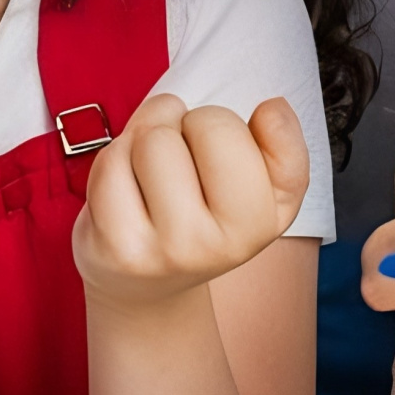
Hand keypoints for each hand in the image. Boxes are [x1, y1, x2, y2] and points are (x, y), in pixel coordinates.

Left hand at [73, 94, 309, 307]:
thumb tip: (274, 109)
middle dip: (183, 123)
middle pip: (198, 125)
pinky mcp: (119, 249)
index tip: (216, 152)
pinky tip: (124, 189)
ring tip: (149, 172)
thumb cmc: (202, 219)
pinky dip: (113, 160)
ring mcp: (167, 250)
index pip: (243, 127)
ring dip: (143, 138)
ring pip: (151, 138)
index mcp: (263, 222)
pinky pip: (111, 164)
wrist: (145, 285)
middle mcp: (220, 244)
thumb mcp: (260, 190)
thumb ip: (283, 146)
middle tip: (180, 157)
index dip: (219, 123)